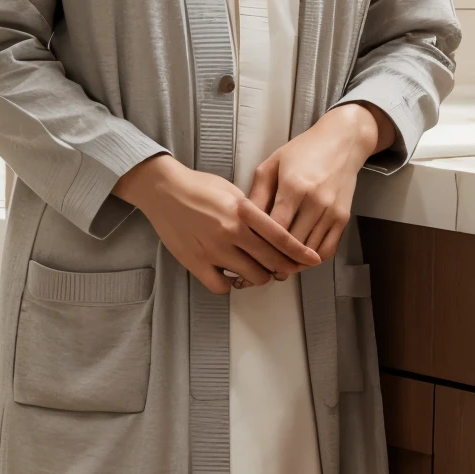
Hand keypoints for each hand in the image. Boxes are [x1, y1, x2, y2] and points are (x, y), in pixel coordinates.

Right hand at [114, 154, 322, 295]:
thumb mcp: (233, 191)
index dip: (300, 252)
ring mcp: (214, 250)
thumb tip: (273, 230)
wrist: (163, 190)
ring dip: (259, 276)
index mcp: (244, 211)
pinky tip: (230, 276)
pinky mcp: (196, 263)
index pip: (281, 238)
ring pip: (252, 277)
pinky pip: (222, 287)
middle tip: (285, 268)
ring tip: (256, 270)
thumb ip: (254, 212)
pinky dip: (230, 285)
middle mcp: (232, 232)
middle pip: (272, 261)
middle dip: (284, 268)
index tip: (311, 259)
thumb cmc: (198, 187)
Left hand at [246, 103, 395, 262]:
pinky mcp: (343, 218)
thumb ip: (257, 193)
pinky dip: (312, 259)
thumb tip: (243, 220)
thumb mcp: (272, 164)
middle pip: (291, 244)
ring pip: (309, 252)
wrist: (343, 142)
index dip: (260, 243)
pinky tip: (299, 256)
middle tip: (259, 263)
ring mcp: (332, 212)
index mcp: (294, 187)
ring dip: (292, 261)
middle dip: (274, 256)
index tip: (249, 250)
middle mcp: (316, 202)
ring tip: (276, 263)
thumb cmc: (303, 150)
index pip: (274, 228)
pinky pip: (327, 250)